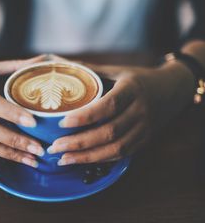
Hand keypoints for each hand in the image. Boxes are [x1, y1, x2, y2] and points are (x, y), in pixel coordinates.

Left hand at [47, 61, 194, 164]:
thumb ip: (92, 71)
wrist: (172, 90)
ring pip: (115, 149)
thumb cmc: (139, 78)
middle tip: (54, 147)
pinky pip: (122, 155)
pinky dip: (101, 159)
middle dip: (79, 143)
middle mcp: (140, 111)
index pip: (109, 105)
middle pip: (109, 132)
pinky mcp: (145, 141)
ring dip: (87, 157)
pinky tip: (82, 160)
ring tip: (63, 159)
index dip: (85, 116)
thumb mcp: (118, 71)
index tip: (61, 123)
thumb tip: (62, 66)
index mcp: (132, 89)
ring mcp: (144, 129)